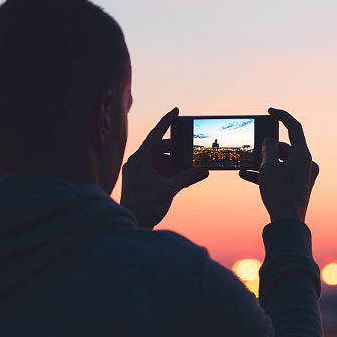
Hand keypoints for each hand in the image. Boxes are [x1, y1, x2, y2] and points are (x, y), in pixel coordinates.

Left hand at [121, 108, 208, 228]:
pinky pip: (157, 171)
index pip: (155, 135)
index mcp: (139, 159)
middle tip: (190, 153)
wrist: (132, 226)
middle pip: (159, 149)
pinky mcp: (140, 182)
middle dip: (176, 151)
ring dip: (174, 165)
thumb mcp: (169, 189)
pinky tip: (182, 179)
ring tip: (189, 171)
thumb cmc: (145, 207)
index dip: (166, 122)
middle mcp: (136, 163)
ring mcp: (138, 172)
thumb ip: (187, 177)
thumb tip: (204, 170)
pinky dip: (169, 173)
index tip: (177, 110)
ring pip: (159, 161)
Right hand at [239, 108, 318, 222]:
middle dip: (266, 148)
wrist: (288, 225)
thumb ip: (268, 150)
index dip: (282, 116)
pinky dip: (267, 173)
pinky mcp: (298, 186)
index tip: (270, 111)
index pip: (294, 128)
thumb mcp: (268, 169)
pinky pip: (282, 173)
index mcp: (303, 155)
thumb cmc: (279, 196)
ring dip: (263, 162)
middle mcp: (307, 163)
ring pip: (281, 161)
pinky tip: (246, 175)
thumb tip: (269, 140)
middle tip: (251, 150)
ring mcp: (304, 175)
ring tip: (244, 164)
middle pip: (285, 147)